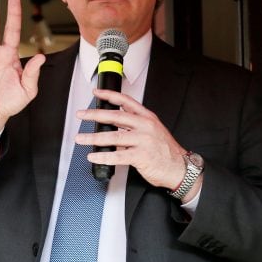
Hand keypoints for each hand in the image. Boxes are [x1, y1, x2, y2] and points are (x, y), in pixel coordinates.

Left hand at [75, 88, 189, 191]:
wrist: (180, 168)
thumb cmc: (165, 150)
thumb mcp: (153, 130)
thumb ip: (134, 125)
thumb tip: (112, 123)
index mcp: (147, 117)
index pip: (126, 101)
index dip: (109, 96)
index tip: (96, 93)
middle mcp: (145, 126)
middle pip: (115, 116)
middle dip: (95, 115)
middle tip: (81, 115)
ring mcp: (143, 140)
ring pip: (113, 136)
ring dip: (93, 137)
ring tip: (81, 138)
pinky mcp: (141, 156)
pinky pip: (117, 156)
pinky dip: (103, 156)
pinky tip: (93, 156)